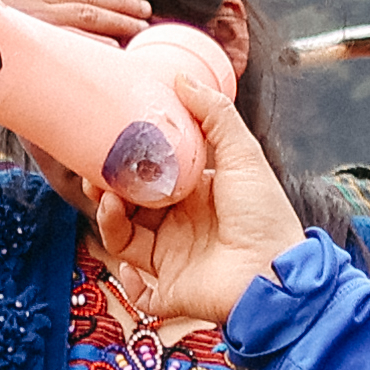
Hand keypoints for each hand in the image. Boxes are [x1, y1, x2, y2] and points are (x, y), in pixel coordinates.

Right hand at [113, 115, 305, 329]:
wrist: (276, 273)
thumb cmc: (265, 215)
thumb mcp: (243, 155)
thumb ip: (214, 115)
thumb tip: (182, 77)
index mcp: (196, 194)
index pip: (151, 175)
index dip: (127, 164)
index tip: (108, 146)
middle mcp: (180, 225)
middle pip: (129, 207)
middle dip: (106, 192)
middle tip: (94, 177)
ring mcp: (173, 259)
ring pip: (123, 240)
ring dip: (109, 222)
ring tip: (111, 204)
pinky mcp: (171, 292)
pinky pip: (138, 291)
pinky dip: (129, 280)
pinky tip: (131, 263)